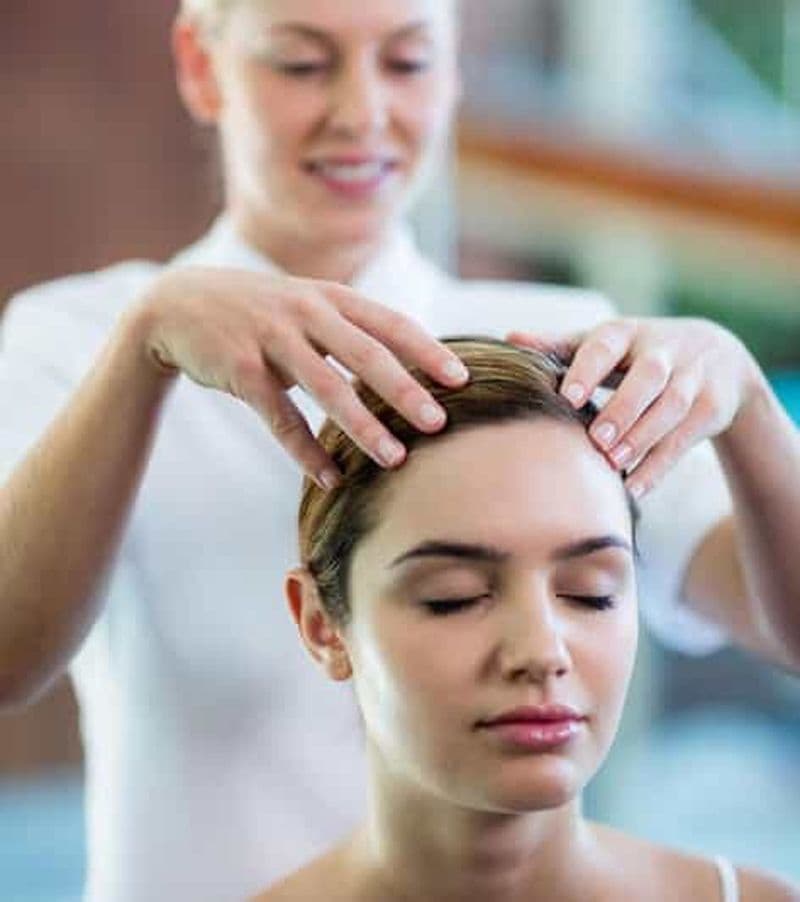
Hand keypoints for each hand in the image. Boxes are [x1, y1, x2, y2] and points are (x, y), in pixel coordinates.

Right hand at [133, 266, 468, 488]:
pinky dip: (305, 451)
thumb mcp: (306, 304)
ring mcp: (271, 338)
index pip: (390, 323)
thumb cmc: (258, 312)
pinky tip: (329, 477)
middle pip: (366, 355)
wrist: (177, 304)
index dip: (427, 351)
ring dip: (362, 427)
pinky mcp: (240, 368)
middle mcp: (305, 311)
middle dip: (405, 391)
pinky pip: (280, 417)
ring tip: (394, 459)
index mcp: (329, 297)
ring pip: (326, 387)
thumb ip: (350, 328)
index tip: (462, 379)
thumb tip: (407, 364)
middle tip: (439, 424)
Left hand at [508, 318, 763, 497]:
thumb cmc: (638, 353)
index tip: (568, 397)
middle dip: (623, 408)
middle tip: (597, 440)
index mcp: (627, 332)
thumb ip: (559, 346)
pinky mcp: (712, 407)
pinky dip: (659, 465)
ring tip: (612, 465)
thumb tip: (510, 338)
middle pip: (648, 377)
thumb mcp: (604, 343)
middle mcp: (663, 351)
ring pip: (671, 408)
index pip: (606, 346)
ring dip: (642, 438)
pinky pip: (685, 438)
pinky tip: (634, 487)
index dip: (588, 370)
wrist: (718, 355)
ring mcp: (693, 377)